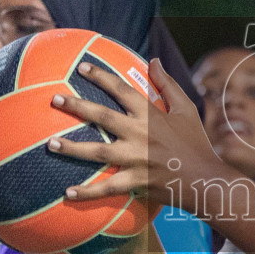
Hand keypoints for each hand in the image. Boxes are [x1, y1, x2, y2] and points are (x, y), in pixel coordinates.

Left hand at [48, 58, 231, 210]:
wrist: (204, 180)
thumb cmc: (195, 142)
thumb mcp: (186, 109)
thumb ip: (167, 84)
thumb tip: (153, 60)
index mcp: (151, 115)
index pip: (122, 90)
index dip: (101, 77)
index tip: (82, 68)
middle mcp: (140, 135)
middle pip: (102, 117)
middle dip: (77, 106)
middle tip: (54, 99)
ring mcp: (136, 159)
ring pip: (98, 152)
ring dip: (72, 148)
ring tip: (50, 144)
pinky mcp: (135, 182)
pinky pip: (107, 188)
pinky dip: (87, 192)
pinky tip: (67, 193)